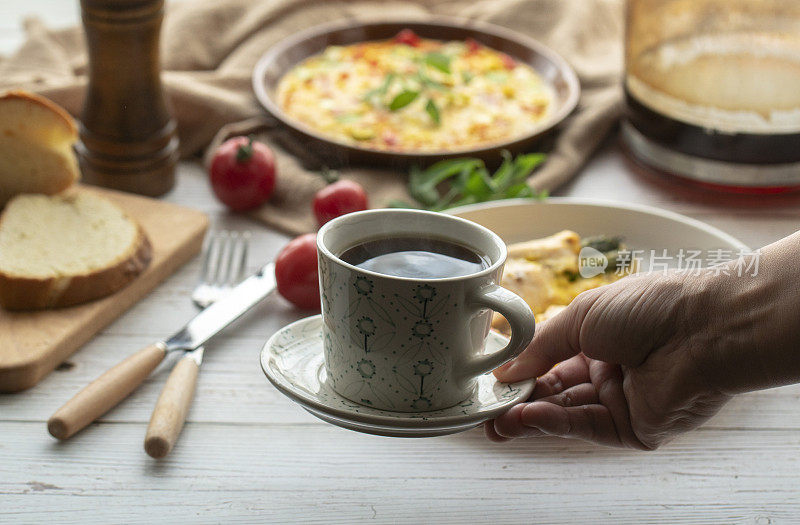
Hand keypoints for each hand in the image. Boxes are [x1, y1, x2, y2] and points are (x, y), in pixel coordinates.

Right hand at [485, 271, 731, 449]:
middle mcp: (609, 370)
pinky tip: (525, 419)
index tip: (491, 379)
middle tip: (485, 409)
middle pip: (554, 391)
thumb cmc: (650, 308)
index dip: (521, 370)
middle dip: (518, 400)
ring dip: (528, 417)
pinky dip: (552, 423)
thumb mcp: (580, 316)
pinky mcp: (633, 428)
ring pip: (565, 413)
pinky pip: (585, 426)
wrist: (703, 328)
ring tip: (495, 421)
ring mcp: (621, 401)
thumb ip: (540, 346)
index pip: (550, 360)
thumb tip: (506, 370)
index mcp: (600, 338)